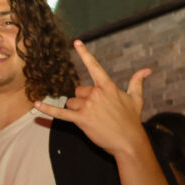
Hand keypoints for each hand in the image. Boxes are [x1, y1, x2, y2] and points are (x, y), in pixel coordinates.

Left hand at [33, 40, 151, 157]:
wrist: (128, 141)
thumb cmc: (132, 121)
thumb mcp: (136, 99)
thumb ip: (137, 82)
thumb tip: (147, 70)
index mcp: (107, 86)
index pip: (94, 66)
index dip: (85, 54)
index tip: (76, 43)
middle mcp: (96, 93)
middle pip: (79, 90)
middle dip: (84, 100)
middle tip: (97, 112)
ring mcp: (87, 106)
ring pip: (72, 102)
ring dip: (78, 110)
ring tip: (92, 120)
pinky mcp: (80, 119)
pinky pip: (60, 113)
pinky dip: (47, 110)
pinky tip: (36, 105)